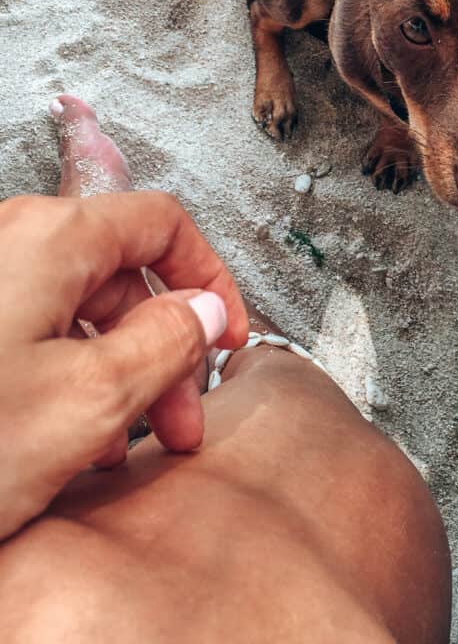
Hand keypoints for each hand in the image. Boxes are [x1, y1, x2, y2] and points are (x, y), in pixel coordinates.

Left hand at [0, 191, 248, 540]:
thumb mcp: (87, 398)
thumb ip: (166, 344)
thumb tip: (202, 313)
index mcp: (52, 238)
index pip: (164, 225)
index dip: (210, 279)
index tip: (225, 334)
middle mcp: (12, 243)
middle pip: (122, 275)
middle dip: (163, 349)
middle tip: (180, 416)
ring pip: (76, 310)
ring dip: (116, 373)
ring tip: (120, 443)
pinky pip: (30, 331)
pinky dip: (65, 377)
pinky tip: (67, 438)